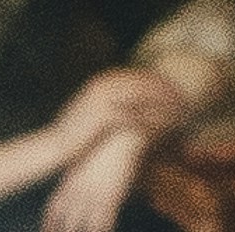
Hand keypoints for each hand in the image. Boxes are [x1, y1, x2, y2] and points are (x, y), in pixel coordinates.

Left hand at [40, 126, 152, 231]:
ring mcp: (92, 197)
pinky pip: (103, 224)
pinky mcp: (110, 197)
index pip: (51, 219)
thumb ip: (73, 186)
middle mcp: (75, 195)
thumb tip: (71, 206)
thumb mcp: (79, 165)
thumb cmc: (102, 146)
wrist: (121, 132)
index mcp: (65, 186)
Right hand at [53, 64, 191, 157]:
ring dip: (164, 104)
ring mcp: (105, 99)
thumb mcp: (90, 117)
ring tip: (182, 113)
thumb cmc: (69, 140)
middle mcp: (104, 84)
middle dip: (167, 91)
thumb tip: (125, 110)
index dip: (158, 84)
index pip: (137, 77)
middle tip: (186, 99)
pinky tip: (165, 128)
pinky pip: (136, 116)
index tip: (175, 93)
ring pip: (144, 98)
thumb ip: (109, 108)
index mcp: (101, 82)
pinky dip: (153, 121)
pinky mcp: (105, 116)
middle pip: (144, 83)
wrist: (48, 151)